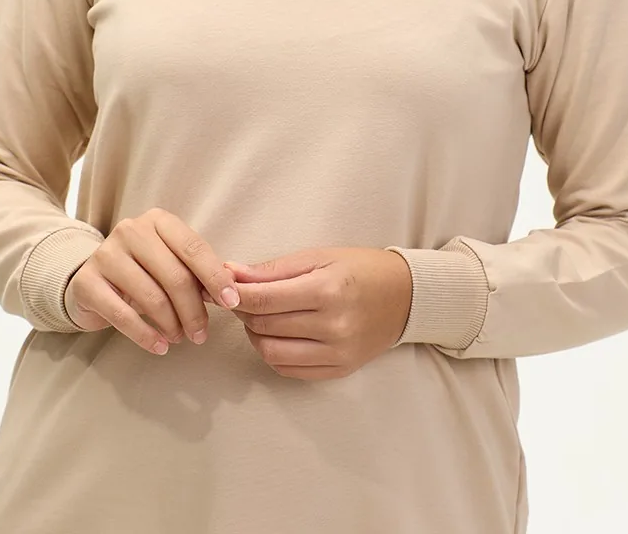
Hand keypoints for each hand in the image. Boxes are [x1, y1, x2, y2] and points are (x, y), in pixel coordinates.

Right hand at [63, 208, 240, 355]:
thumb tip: (230, 291)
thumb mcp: (169, 262)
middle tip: (201, 334)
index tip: (232, 302)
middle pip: (175, 275)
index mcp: (158, 220)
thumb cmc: (142, 271)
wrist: (91, 281)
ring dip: (172, 325)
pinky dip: (146, 336)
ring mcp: (106, 254)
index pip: (193, 247)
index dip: (215, 277)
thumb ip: (196, 272)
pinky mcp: (87, 282)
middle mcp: (131, 230)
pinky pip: (123, 316)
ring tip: (180, 338)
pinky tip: (159, 347)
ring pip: (152, 297)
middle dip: (194, 310)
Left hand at [207, 248, 412, 380]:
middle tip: (241, 298)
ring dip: (255, 335)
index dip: (236, 295)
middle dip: (244, 312)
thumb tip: (231, 272)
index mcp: (327, 290)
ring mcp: (337, 352)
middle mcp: (333, 325)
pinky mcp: (340, 370)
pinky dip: (274, 354)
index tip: (221, 288)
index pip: (264, 299)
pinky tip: (277, 335)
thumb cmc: (360, 268)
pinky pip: (290, 370)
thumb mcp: (319, 256)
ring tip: (259, 317)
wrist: (405, 296)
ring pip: (272, 353)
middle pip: (265, 326)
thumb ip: (274, 269)